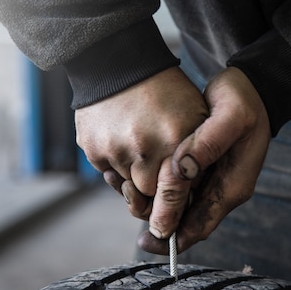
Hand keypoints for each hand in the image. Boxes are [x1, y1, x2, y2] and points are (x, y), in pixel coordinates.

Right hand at [75, 66, 208, 229]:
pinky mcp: (93, 149)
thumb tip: (191, 197)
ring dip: (133, 178)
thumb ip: (197, 156)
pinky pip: (108, 174)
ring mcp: (116, 149)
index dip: (173, 210)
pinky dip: (115, 165)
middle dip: (154, 195)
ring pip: (127, 188)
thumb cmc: (164, 92)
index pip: (178, 194)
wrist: (119, 63)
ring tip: (139, 150)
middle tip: (155, 180)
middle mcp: (145, 149)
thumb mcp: (194, 116)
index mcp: (176, 141)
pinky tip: (121, 141)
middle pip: (150, 198)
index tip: (168, 225)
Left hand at [138, 67, 271, 253]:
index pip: (200, 226)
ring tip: (127, 188)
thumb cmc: (245, 99)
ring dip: (152, 204)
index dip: (173, 238)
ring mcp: (212, 181)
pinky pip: (176, 189)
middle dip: (157, 220)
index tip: (146, 240)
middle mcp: (221, 190)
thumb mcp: (231, 116)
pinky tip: (134, 175)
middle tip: (130, 202)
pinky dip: (155, 188)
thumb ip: (208, 143)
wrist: (253, 87)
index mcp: (232, 187)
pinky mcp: (201, 169)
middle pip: (185, 222)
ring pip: (178, 207)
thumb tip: (181, 170)